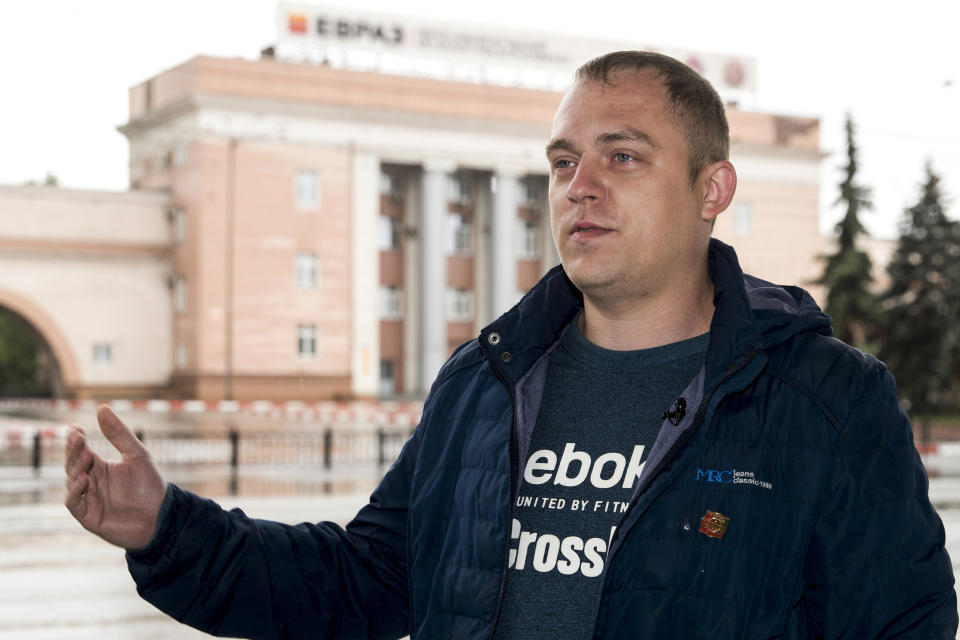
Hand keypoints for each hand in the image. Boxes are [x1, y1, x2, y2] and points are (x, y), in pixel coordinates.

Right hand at [64, 405, 167, 549]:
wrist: (161, 517)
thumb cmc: (150, 486)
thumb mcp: (137, 455)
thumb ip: (119, 434)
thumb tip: (102, 407)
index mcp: (100, 468)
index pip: (80, 451)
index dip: (75, 440)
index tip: (75, 427)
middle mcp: (91, 482)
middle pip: (73, 464)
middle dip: (74, 451)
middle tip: (78, 438)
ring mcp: (88, 499)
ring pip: (71, 480)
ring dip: (76, 468)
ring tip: (88, 456)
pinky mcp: (88, 516)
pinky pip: (73, 502)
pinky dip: (74, 490)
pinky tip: (83, 479)